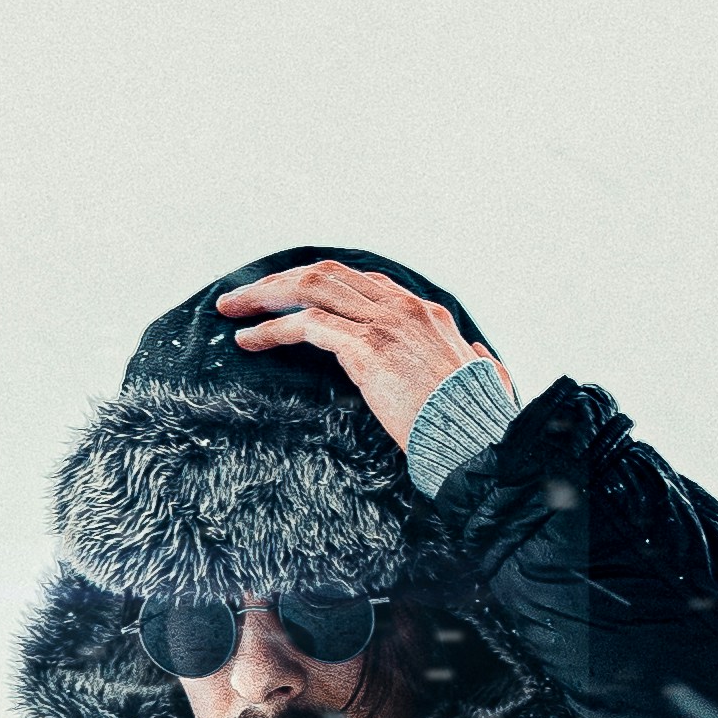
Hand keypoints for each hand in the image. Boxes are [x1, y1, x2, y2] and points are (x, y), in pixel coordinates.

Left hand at [215, 259, 513, 454]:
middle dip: (280, 281)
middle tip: (244, 297)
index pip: (363, 281)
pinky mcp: (368, 349)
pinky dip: (271, 329)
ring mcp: (385, 324)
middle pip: (328, 275)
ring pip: (310, 289)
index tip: (290, 296)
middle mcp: (404, 308)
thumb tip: (477, 357)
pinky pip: (306, 326)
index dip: (319, 284)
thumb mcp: (485, 381)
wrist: (478, 443)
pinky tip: (248, 341)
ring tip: (233, 310)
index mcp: (427, 314)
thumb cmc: (480, 426)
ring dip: (264, 297)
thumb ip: (478, 363)